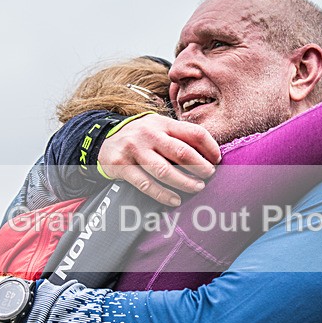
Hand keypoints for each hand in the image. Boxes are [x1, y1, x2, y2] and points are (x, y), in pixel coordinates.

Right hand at [98, 114, 220, 205]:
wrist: (103, 141)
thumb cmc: (141, 137)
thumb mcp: (159, 128)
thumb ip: (180, 137)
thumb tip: (210, 154)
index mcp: (163, 123)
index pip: (194, 133)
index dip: (210, 147)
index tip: (217, 160)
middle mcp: (148, 134)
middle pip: (182, 152)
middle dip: (200, 166)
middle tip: (209, 175)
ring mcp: (134, 150)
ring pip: (165, 170)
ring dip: (185, 182)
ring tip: (197, 187)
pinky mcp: (122, 166)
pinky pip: (147, 184)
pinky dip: (163, 194)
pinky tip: (175, 199)